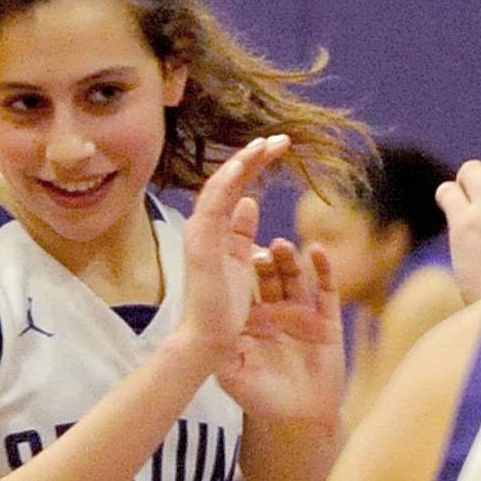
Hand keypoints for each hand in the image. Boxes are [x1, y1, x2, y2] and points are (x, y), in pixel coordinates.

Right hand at [178, 136, 292, 361]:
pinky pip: (213, 209)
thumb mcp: (241, 264)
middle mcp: (205, 228)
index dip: (254, 166)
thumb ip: (243, 234)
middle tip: (279, 139)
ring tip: (264, 144)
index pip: (236, 190)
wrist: (208, 342)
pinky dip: (226, 185)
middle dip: (253, 158)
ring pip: (219, 188)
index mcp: (219, 232)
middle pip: (228, 183)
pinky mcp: (201, 247)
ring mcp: (200, 235)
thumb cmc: (224, 310)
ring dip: (241, 163)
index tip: (276, 147)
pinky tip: (243, 166)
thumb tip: (250, 203)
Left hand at [219, 239, 343, 426]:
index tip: (233, 247)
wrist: (298, 420)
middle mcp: (275, 311)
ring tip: (282, 246)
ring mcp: (302, 313)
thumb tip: (204, 335)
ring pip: (295, 277)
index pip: (244, 285)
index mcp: (250, 319)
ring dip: (290, 259)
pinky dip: (323, 269)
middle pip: (270, 275)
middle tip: (260, 246)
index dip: (239, 266)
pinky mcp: (326, 320)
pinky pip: (326, 290)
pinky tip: (317, 251)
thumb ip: (220, 355)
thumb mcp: (232, 377)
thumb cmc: (260, 400)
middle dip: (266, 259)